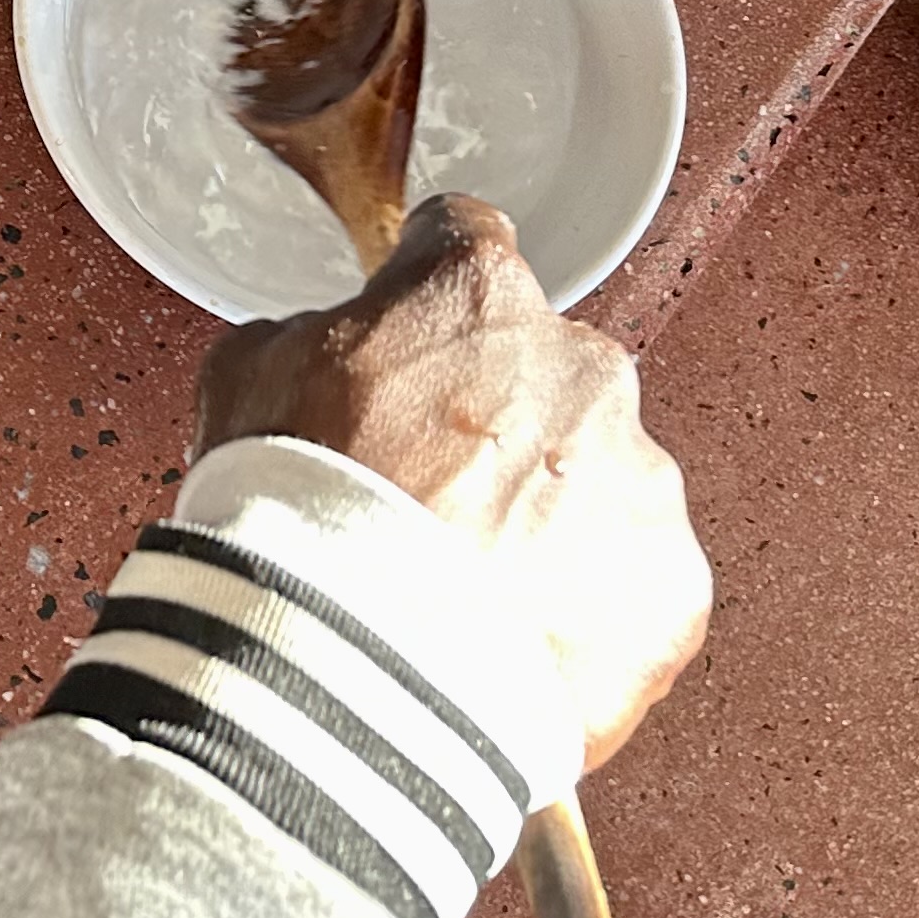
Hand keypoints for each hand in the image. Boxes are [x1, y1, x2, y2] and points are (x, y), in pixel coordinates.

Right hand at [194, 194, 709, 765]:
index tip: (409, 334)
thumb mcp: (245, 373)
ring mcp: (642, 483)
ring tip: (461, 589)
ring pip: (596, 483)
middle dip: (494, 423)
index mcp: (477, 294)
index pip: (466, 244)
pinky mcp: (673, 592)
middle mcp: (584, 369)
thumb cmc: (295, 514)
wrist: (348, 673)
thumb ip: (311, 339)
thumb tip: (329, 359)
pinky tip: (506, 641)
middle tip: (422, 496)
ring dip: (545, 520)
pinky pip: (631, 589)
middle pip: (545, 373)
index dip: (424, 292)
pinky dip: (580, 614)